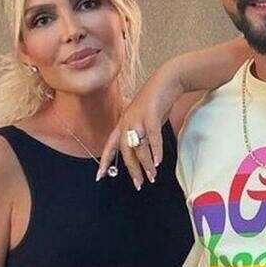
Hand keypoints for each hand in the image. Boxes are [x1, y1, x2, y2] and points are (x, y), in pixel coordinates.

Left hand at [96, 65, 182, 187]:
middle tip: (138, 184)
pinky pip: (152, 138)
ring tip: (152, 177)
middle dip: (132, 170)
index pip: (110, 146)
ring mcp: (138, 119)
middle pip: (126, 152)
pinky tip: (159, 162)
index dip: (104, 161)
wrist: (166, 81)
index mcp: (122, 124)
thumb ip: (139, 135)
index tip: (99, 176)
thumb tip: (143, 156)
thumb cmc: (156, 103)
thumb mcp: (143, 119)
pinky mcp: (151, 116)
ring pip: (140, 148)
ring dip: (146, 165)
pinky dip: (156, 151)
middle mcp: (126, 123)